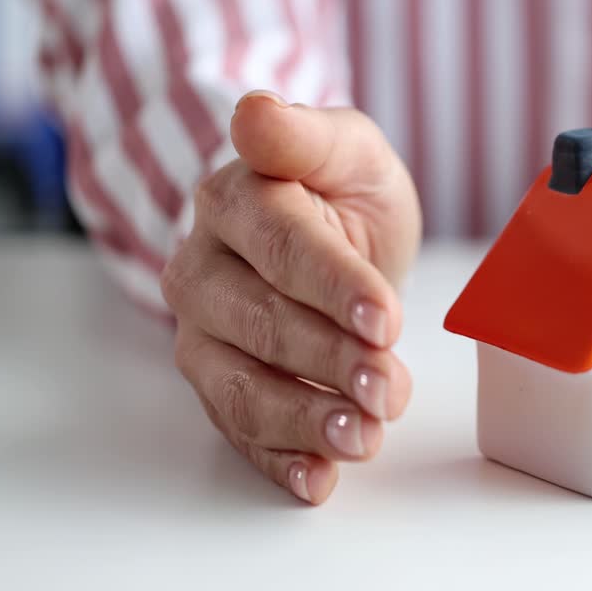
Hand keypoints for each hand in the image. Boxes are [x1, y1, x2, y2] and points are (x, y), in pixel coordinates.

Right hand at [161, 91, 421, 503]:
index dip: (334, 286)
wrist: (319, 229)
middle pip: (263, 323)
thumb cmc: (339, 190)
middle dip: (329, 359)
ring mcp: (205, 332)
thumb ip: (307, 135)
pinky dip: (279, 459)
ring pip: (242, 385)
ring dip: (305, 418)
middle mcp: (204, 269)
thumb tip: (255, 112)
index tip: (385, 320)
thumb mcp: (346, 149)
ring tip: (364, 439)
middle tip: (387, 387)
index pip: (282, 247)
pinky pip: (239, 428)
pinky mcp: (220, 381)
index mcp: (234, 200)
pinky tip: (319, 478)